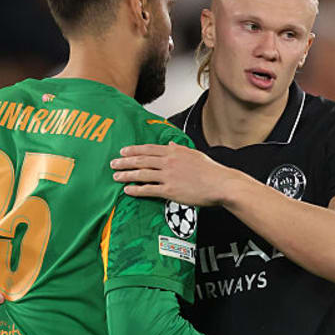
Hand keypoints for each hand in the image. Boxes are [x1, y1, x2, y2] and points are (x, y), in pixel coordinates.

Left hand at [110, 142, 233, 205]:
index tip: (123, 151)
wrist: (221, 184)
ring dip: (126, 175)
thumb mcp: (195, 154)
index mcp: (174, 152)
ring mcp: (168, 176)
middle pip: (141, 160)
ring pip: (142, 174)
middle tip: (113, 163)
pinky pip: (149, 189)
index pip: (149, 149)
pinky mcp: (170, 191)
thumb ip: (180, 149)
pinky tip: (127, 190)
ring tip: (116, 176)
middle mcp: (169, 162)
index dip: (134, 150)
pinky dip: (136, 190)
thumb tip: (171, 144)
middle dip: (125, 162)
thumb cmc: (211, 171)